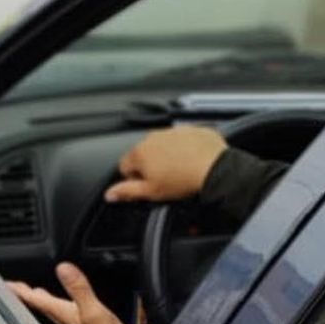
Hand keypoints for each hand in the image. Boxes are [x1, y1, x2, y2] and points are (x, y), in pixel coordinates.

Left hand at [7, 263, 135, 323]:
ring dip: (37, 299)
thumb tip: (63, 268)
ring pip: (47, 309)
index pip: (33, 299)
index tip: (3, 283)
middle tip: (11, 286)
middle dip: (24, 294)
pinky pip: (60, 313)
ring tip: (29, 292)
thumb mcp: (93, 311)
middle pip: (37, 304)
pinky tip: (56, 304)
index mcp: (61, 313)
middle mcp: (62, 320)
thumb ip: (78, 289)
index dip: (17, 290)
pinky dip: (53, 305)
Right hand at [105, 125, 227, 203]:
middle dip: (152, 165)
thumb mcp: (151, 192)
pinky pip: (183, 139)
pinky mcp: (191, 129)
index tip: (148, 184)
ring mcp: (173, 131)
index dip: (135, 178)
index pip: (125, 165)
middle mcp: (154, 137)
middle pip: (145, 153)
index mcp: (140, 152)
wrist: (215, 169)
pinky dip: (185, 148)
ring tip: (181, 170)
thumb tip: (109, 194)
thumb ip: (127, 191)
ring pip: (164, 145)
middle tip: (166, 179)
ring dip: (168, 155)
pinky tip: (192, 160)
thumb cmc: (183, 181)